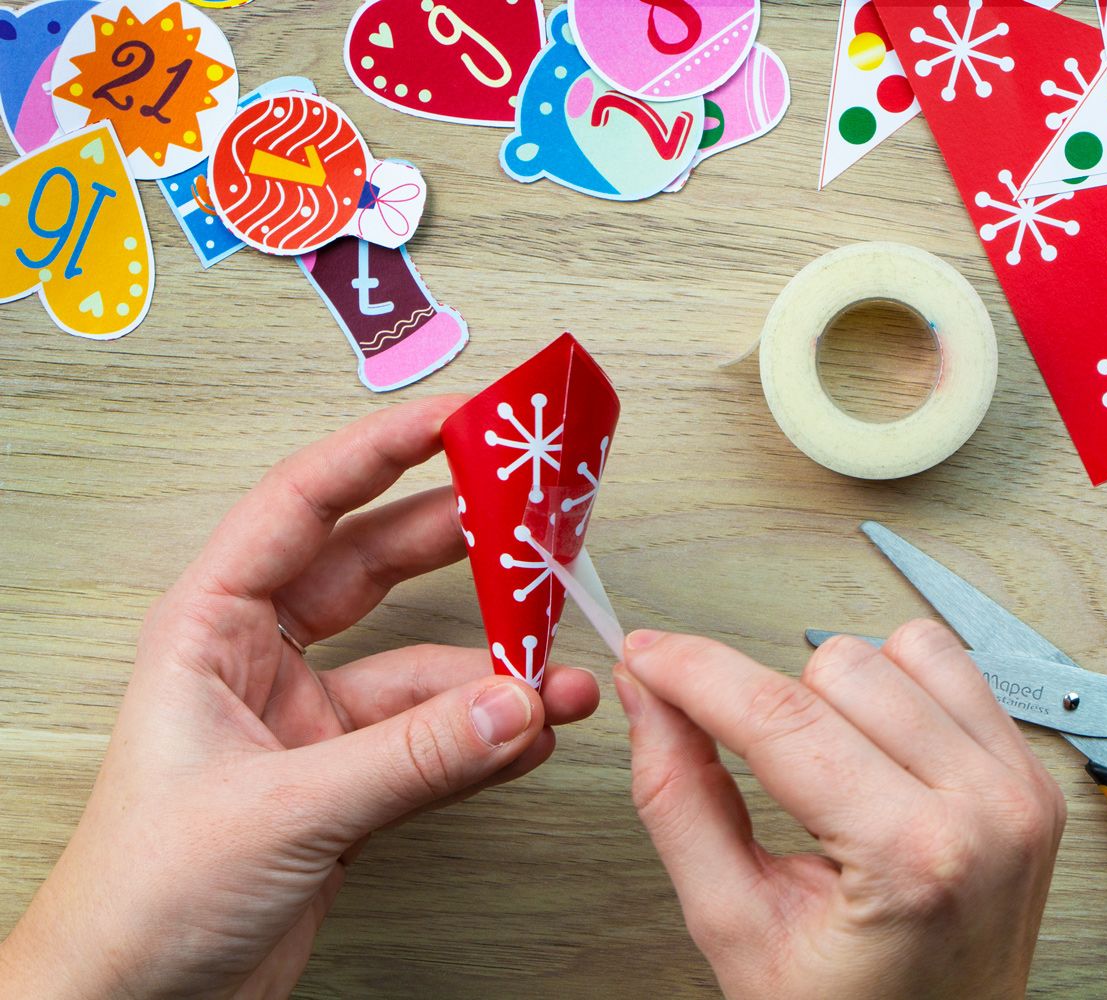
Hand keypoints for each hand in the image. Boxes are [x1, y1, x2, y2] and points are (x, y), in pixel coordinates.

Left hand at [0, 396, 599, 999]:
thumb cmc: (142, 898)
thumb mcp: (283, 810)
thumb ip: (410, 755)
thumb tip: (516, 703)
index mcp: (210, 631)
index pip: (301, 508)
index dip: (378, 454)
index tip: (452, 419)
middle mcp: (262, 663)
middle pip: (371, 569)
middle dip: (454, 543)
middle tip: (529, 517)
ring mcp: (311, 725)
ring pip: (418, 666)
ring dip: (492, 668)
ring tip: (558, 671)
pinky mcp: (348, 784)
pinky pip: (433, 738)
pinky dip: (486, 735)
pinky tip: (533, 730)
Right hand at [615, 621, 1064, 999]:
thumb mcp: (736, 927)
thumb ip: (679, 801)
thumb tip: (651, 701)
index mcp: (911, 857)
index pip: (781, 718)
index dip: (696, 672)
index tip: (651, 655)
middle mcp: (985, 810)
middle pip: (840, 666)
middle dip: (774, 706)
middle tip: (760, 770)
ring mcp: (1019, 789)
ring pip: (903, 648)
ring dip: (843, 694)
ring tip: (830, 768)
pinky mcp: (1032, 776)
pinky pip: (956, 668)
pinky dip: (901, 691)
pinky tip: (878, 752)